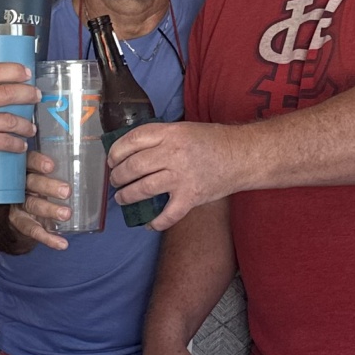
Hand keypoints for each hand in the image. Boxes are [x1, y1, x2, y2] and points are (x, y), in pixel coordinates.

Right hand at [0, 62, 39, 183]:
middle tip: (35, 97)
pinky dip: (15, 144)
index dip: (13, 70)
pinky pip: (4, 141)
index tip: (25, 72)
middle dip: (27, 94)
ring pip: (9, 119)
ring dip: (25, 124)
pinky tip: (19, 146)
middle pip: (7, 92)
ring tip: (30, 128)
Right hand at [5, 150, 71, 252]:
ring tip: (66, 214)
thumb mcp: (42, 173)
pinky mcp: (19, 223)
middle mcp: (20, 185)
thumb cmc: (38, 186)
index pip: (29, 161)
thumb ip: (61, 167)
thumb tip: (94, 159)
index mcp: (26, 168)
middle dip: (48, 187)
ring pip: (32, 206)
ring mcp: (18, 205)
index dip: (38, 163)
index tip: (51, 166)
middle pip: (31, 183)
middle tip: (67, 192)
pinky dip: (48, 238)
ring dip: (49, 210)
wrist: (15, 211)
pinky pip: (33, 231)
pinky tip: (62, 243)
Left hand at [106, 120, 236, 231]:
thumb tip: (130, 151)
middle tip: (115, 181)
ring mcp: (182, 176)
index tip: (111, 161)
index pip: (132, 140)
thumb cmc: (212, 141)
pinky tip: (149, 224)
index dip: (116, 152)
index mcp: (170, 133)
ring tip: (122, 198)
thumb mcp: (183, 129)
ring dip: (127, 196)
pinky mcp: (191, 196)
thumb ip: (159, 138)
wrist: (242, 155)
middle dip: (118, 176)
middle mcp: (173, 153)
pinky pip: (168, 214)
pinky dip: (156, 222)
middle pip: (133, 166)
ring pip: (143, 189)